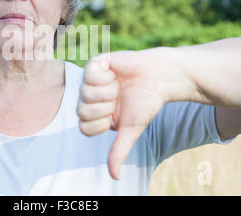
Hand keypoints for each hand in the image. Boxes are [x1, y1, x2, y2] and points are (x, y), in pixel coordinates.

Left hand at [77, 48, 188, 179]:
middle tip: (118, 99)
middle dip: (105, 107)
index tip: (116, 114)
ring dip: (107, 92)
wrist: (159, 78)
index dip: (102, 122)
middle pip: (81, 111)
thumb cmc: (145, 103)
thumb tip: (115, 177)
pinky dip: (105, 77)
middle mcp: (89, 98)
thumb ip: (119, 151)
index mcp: (96, 114)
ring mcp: (90, 80)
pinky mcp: (96, 63)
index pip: (83, 127)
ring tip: (118, 85)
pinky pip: (89, 74)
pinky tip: (114, 74)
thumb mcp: (131, 129)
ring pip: (84, 93)